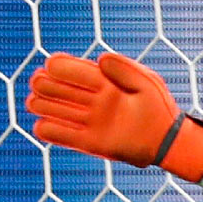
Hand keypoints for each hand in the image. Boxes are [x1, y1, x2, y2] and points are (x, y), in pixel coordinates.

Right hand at [25, 52, 202, 181]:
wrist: (168, 140)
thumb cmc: (159, 107)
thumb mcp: (146, 81)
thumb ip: (124, 69)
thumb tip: (100, 59)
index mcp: (103, 81)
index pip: (73, 70)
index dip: (60, 66)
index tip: (51, 65)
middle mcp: (93, 100)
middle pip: (60, 88)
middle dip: (46, 84)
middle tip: (38, 83)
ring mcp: (91, 121)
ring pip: (57, 110)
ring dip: (43, 105)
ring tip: (34, 102)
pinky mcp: (91, 142)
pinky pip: (64, 136)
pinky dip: (50, 131)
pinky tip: (41, 126)